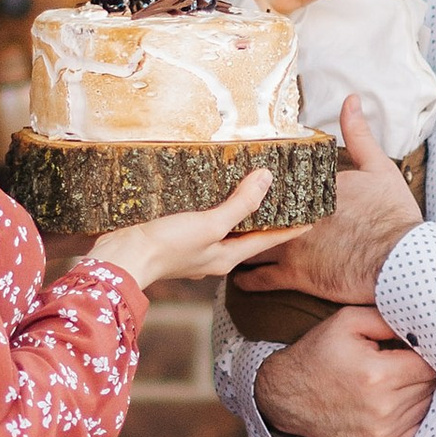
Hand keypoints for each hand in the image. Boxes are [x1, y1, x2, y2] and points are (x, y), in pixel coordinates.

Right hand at [88, 168, 287, 293]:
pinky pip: (204, 219)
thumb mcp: (210, 224)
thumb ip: (240, 204)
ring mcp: (195, 247)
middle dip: (267, 217)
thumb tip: (267, 179)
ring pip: (226, 226)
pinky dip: (215, 206)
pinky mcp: (176, 236)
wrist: (121, 258)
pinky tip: (212, 192)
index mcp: (228, 257)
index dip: (292, 228)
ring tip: (253, 187)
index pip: (270, 241)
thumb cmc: (166, 247)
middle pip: (249, 233)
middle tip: (287, 196)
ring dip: (240, 209)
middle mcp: (214, 254)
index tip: (314, 217)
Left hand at [244, 97, 419, 302]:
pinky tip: (239, 277)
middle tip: (224, 209)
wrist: (401, 260)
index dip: (260, 184)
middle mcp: (294, 215)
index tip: (249, 181)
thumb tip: (351, 99)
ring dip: (237, 243)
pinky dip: (245, 279)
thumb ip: (359, 134)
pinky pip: (258, 279)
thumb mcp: (380, 167)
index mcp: (310, 189)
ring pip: (249, 243)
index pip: (275, 182)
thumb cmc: (393, 215)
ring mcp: (291, 246)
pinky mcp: (295, 275)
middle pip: (255, 210)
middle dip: (240, 210)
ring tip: (227, 241)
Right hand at [257, 301, 435, 436]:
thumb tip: (422, 327)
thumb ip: (389, 319)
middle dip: (418, 372)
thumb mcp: (347, 322)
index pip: (428, 365)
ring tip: (391, 382)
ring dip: (414, 394)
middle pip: (428, 387)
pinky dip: (406, 415)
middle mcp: (382, 408)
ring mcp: (380, 434)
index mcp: (377, 374)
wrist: (285, 396)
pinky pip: (412, 430)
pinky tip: (387, 402)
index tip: (412, 349)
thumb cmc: (318, 354)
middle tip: (399, 363)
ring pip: (423, 408)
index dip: (424, 353)